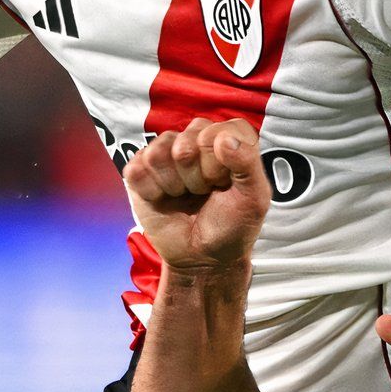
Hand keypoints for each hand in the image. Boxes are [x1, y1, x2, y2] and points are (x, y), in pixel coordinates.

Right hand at [122, 118, 269, 270]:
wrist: (204, 259)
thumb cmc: (232, 226)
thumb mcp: (254, 198)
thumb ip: (248, 163)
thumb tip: (223, 138)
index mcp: (225, 140)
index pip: (217, 133)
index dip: (219, 163)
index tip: (223, 184)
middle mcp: (194, 140)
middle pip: (186, 142)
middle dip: (196, 176)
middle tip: (203, 193)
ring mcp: (165, 155)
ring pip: (158, 153)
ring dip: (173, 184)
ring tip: (184, 196)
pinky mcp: (140, 171)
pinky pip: (136, 169)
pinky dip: (150, 191)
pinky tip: (162, 199)